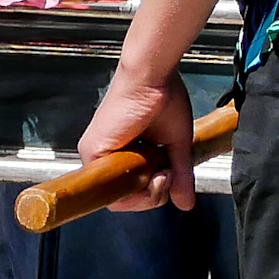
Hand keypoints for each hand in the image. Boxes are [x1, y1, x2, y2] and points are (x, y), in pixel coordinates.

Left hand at [72, 75, 195, 211]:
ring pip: (120, 199)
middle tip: (169, 176)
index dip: (155, 193)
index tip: (171, 177)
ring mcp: (98, 155)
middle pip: (129, 199)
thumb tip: (185, 203)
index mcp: (124, 151)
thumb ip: (180, 175)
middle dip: (154, 196)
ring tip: (162, 171)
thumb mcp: (176, 144)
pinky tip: (151, 171)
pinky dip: (135, 191)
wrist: (151, 75)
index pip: (135, 190)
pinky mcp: (93, 152)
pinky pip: (112, 191)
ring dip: (147, 194)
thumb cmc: (162, 96)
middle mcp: (108, 155)